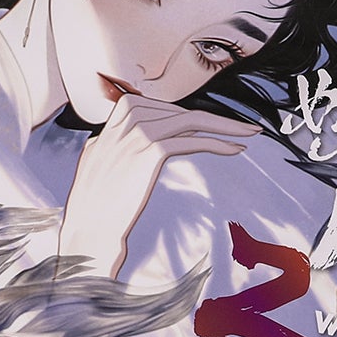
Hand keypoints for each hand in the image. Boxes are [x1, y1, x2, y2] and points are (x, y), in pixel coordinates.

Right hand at [57, 95, 259, 277]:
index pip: (161, 108)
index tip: (213, 124)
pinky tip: (235, 149)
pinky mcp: (149, 150)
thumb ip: (115, 144)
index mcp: (114, 120)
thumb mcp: (99, 162)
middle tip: (243, 127)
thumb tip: (133, 140)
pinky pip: (191, 140)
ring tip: (248, 134)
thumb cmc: (95, 207)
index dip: (191, 115)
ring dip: (225, 126)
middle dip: (215, 118)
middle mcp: (123, 121)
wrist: (88, 228)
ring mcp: (135, 133)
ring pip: (190, 120)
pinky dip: (217, 143)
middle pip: (179, 111)